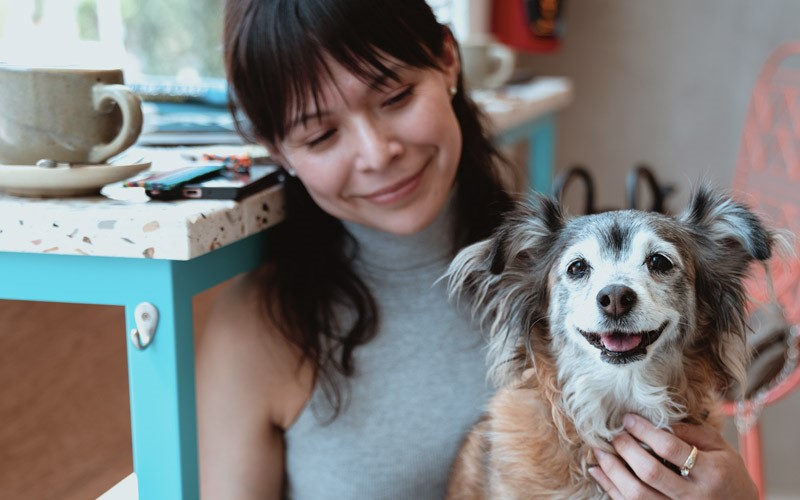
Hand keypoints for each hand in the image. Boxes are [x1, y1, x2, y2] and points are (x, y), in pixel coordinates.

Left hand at [588, 414, 757, 499]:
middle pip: (650, 473)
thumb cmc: (728, 474)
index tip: (628, 419)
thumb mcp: (721, 448)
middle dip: (626, 449)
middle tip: (613, 434)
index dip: (645, 431)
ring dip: (612, 471)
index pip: (670, 449)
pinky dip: (611, 489)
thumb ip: (691, 432)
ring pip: (637, 495)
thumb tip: (657, 422)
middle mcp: (693, 496)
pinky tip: (599, 473)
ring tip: (599, 452)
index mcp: (710, 472)